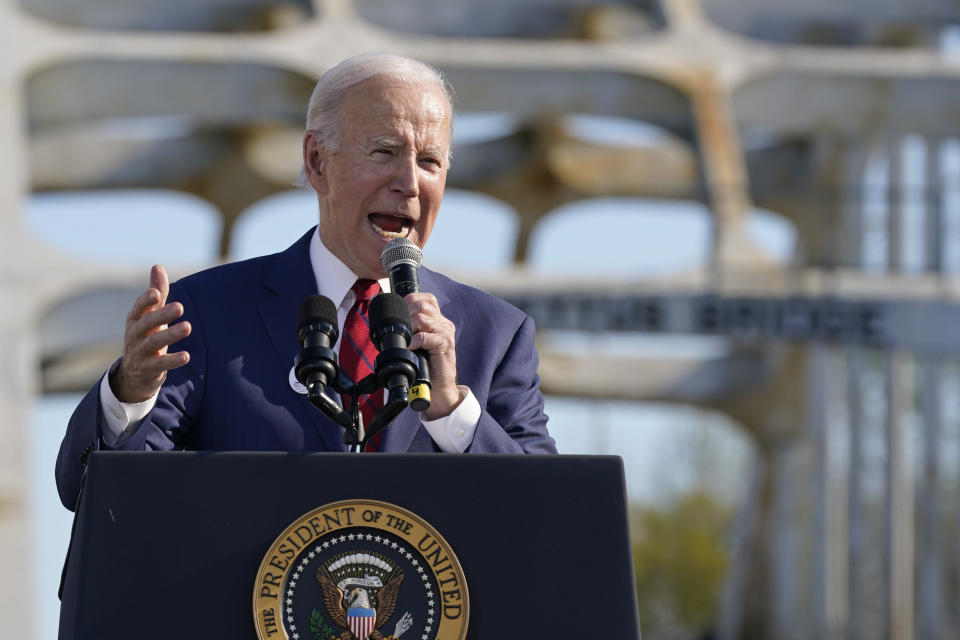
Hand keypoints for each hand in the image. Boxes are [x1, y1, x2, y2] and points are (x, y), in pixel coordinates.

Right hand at [110, 265, 191, 402]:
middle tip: (180, 306)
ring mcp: (140, 353)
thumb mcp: (150, 315)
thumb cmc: (146, 337)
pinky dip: (173, 360)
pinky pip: (160, 365)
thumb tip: (157, 266)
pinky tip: (186, 356)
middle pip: (146, 324)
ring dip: (170, 335)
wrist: (133, 374)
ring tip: (188, 327)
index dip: (146, 300)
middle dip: (161, 315)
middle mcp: (135, 335)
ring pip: (153, 343)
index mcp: (135, 320)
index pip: (139, 308)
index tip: (156, 293)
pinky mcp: (148, 369)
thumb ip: (156, 293)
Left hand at [403, 292, 460, 419]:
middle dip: (406, 312)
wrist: (440, 388)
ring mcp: (445, 333)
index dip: (410, 300)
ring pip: (423, 318)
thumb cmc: (427, 367)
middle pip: (423, 304)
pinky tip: (409, 346)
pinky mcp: (445, 344)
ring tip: (403, 337)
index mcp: (439, 320)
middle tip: (398, 326)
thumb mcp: (418, 344)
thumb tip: (389, 322)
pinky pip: (425, 336)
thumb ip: (411, 330)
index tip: (399, 310)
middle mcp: (444, 324)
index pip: (426, 298)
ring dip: (408, 326)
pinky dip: (413, 340)